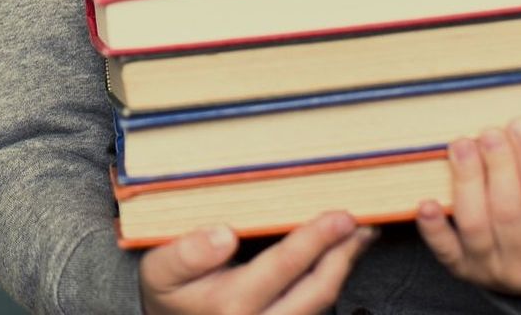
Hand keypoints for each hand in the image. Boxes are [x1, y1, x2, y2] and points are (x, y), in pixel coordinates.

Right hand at [140, 211, 377, 314]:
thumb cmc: (169, 294)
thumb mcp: (159, 270)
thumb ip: (186, 253)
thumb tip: (224, 234)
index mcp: (231, 305)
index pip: (285, 266)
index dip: (317, 239)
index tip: (340, 215)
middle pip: (317, 289)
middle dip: (343, 252)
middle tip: (361, 220)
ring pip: (321, 302)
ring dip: (343, 266)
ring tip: (358, 234)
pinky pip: (313, 308)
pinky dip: (329, 279)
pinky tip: (337, 256)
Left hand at [414, 117, 520, 296]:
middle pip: (507, 211)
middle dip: (497, 166)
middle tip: (490, 131)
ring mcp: (491, 269)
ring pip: (474, 225)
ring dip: (464, 182)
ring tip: (461, 145)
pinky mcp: (463, 269)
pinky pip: (443, 252)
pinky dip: (431, 228)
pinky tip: (425, 201)